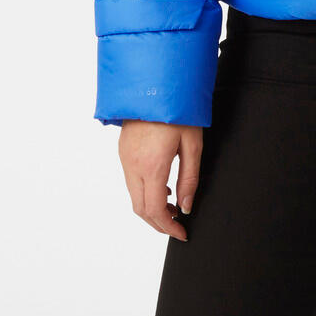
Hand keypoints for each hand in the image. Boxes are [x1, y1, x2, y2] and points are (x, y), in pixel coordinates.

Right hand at [118, 120, 204, 240]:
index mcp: (151, 166)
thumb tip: (185, 207)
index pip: (154, 211)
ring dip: (150, 208)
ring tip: (172, 207)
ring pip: (133, 196)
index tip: (182, 234)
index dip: (168, 228)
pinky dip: (144, 192)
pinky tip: (161, 187)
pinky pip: (130, 180)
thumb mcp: (192, 143)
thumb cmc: (178, 108)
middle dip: (158, 223)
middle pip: (140, 209)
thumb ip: (189, 178)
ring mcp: (125, 157)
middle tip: (177, 227)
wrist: (154, 82)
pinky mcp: (123, 150)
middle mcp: (132, 165)